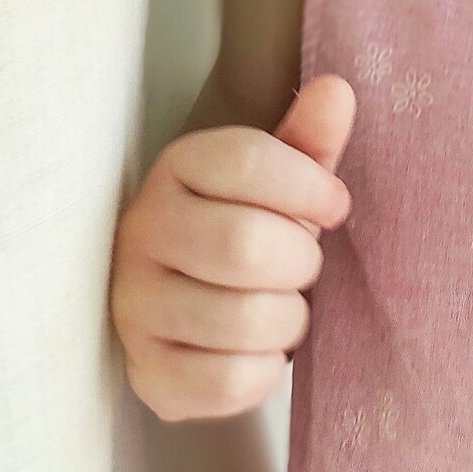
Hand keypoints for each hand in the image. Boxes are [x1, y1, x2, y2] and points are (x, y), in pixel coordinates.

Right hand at [109, 75, 356, 421]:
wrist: (195, 305)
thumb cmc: (250, 225)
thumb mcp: (281, 178)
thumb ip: (309, 139)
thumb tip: (338, 90)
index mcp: (178, 167)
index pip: (248, 160)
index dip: (310, 186)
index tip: (337, 207)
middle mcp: (142, 230)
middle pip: (245, 245)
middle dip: (300, 262)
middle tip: (305, 266)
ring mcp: (133, 304)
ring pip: (240, 319)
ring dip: (289, 320)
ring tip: (285, 308)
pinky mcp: (143, 373)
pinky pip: (226, 381)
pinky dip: (265, 371)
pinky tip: (260, 351)